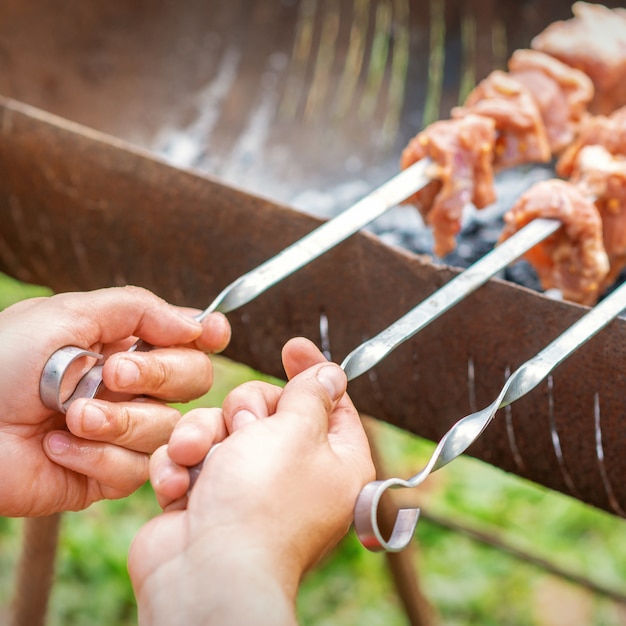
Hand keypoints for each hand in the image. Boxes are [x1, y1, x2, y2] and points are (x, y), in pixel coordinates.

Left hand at [0, 286, 230, 515]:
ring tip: (70, 416)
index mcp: (126, 344)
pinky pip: (136, 469)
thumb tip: (199, 325)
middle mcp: (134, 388)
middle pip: (195, 380)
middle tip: (113, 374)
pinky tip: (57, 447)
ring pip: (168, 429)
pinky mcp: (107, 473)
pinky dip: (96, 456)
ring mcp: (124, 431)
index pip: (189, 340)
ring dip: (119, 421)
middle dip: (160, 375)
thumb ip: (138, 309)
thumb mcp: (67, 315)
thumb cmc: (2, 362)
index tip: (213, 332)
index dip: (209, 335)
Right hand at [128, 337, 374, 625]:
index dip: (311, 371)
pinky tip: (179, 489)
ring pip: (221, 428)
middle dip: (244, 410)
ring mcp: (246, 487)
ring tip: (196, 461)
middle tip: (242, 429)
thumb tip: (330, 374)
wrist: (206, 574)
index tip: (292, 347)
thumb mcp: (295, 431)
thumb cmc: (260, 504)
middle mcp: (293, 473)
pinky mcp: (206, 499)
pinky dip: (180, 467)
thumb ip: (310, 395)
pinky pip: (191, 457)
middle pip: (268, 408)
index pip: (331, 402)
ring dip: (202, 437)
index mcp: (334, 461)